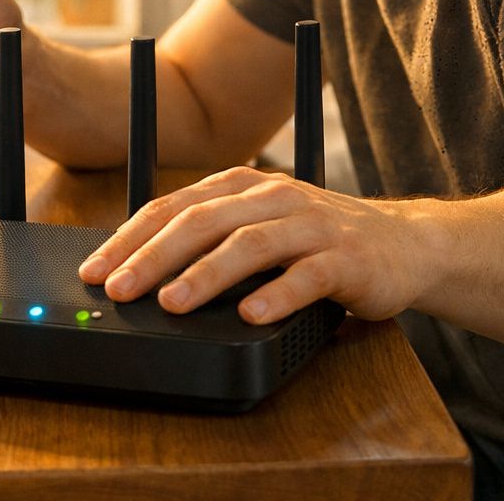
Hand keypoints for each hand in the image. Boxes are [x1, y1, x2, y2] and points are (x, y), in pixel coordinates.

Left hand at [76, 166, 433, 324]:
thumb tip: (137, 270)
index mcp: (242, 187)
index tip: (96, 269)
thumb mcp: (258, 226)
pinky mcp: (347, 259)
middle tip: (119, 288)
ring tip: (171, 302)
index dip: (130, 238)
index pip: (173, 207)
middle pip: (202, 222)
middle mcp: (273, 198)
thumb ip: (210, 238)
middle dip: (153, 256)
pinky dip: (276, 295)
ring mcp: (312, 226)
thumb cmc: (318, 241)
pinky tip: (249, 315)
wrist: (406, 244)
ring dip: (205, 274)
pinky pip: (308, 277)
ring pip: (249, 244)